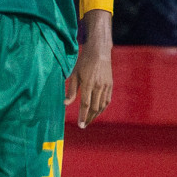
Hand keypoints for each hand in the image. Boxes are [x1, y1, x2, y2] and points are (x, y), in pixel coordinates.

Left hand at [65, 11, 113, 127]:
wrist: (99, 52)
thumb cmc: (84, 62)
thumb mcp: (74, 74)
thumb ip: (71, 90)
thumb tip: (65, 103)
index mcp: (88, 84)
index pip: (85, 104)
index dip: (83, 116)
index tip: (80, 125)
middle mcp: (98, 86)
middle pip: (94, 107)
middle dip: (89, 118)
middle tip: (84, 125)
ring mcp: (106, 86)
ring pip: (102, 106)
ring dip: (95, 115)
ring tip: (89, 120)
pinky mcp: (110, 85)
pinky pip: (107, 100)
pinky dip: (102, 108)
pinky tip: (97, 111)